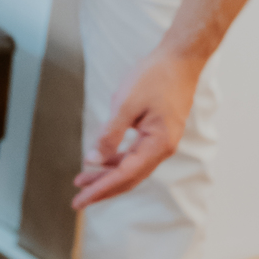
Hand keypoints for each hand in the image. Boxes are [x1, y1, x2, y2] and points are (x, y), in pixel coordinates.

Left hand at [72, 46, 201, 209]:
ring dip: (107, 175)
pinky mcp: (159, 133)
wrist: (181, 58)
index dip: (100, 189)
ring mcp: (163, 141)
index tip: (80, 200)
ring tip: (82, 180)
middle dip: (102, 188)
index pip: (124, 175)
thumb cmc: (155, 77)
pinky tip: (100, 160)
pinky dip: (116, 160)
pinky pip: (135, 154)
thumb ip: (110, 134)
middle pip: (129, 177)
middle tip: (77, 200)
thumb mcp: (126, 104)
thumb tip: (94, 159)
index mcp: (158, 144)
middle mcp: (163, 148)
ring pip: (131, 167)